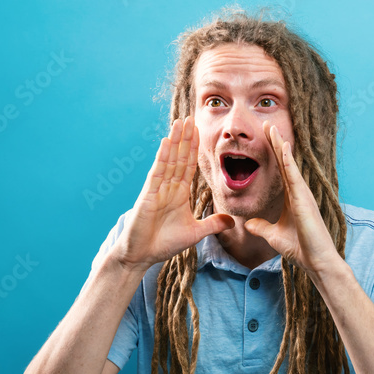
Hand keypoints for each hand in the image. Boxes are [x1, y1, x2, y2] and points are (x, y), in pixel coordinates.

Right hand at [112, 116, 234, 270]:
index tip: (200, 131)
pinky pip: (157, 172)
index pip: (189, 166)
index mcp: (178, 193)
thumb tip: (232, 221)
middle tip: (191, 118)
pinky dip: (162, 157)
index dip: (195, 149)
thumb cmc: (163, 243)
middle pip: (179, 157)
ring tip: (180, 122)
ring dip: (175, 141)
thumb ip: (212, 224)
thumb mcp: (195, 233)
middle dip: (185, 138)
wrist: (142, 255)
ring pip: (169, 160)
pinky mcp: (148, 195)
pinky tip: (167, 142)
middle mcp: (168, 187)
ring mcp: (157, 189)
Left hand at [243, 121, 342, 276]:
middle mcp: (298, 192)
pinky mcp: (304, 200)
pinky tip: (282, 149)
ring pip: (289, 165)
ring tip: (272, 129)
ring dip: (280, 146)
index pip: (280, 170)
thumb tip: (248, 223)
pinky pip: (294, 177)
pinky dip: (288, 162)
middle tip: (267, 124)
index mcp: (292, 198)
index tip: (265, 137)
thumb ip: (260, 227)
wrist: (315, 262)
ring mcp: (302, 195)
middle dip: (276, 143)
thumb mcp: (272, 235)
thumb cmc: (300, 248)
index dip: (272, 153)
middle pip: (285, 162)